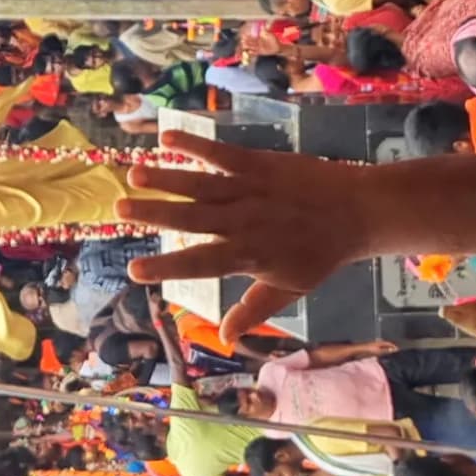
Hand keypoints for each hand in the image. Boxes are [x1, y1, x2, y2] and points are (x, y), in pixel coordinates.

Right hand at [120, 133, 387, 335]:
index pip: (200, 263)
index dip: (166, 267)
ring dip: (166, 178)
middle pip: (191, 218)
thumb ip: (253, 310)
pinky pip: (221, 153)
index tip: (133, 270)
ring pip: (201, 184)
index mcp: (247, 255)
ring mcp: (249, 190)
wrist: (356, 211)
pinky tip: (167, 138)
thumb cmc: (320, 253)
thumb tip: (223, 338)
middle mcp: (243, 222)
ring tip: (135, 174)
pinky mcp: (258, 164)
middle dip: (154, 214)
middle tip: (119, 209)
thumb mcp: (289, 289)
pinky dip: (194, 145)